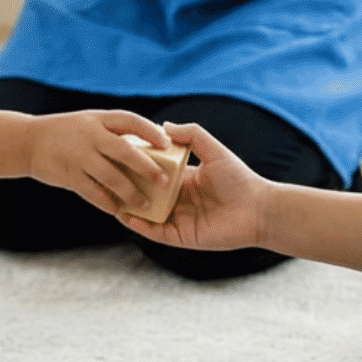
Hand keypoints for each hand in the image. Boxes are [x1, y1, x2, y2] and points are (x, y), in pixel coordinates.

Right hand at [24, 110, 171, 215]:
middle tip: (164, 181)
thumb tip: (152, 140)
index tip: (167, 143)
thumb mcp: (90, 122)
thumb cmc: (67, 132)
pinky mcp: (69, 175)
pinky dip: (107, 202)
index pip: (130, 121)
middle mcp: (90, 135)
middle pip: (125, 151)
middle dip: (147, 167)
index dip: (150, 131)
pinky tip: (118, 210)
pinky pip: (93, 192)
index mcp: (98, 119)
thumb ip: (116, 131)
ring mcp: (78, 156)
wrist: (28, 141)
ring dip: (130, 192)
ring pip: (110, 177)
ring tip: (144, 204)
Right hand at [119, 123, 268, 251]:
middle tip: (104, 178)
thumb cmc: (239, 178)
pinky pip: (155, 232)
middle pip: (146, 194)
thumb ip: (191, 135)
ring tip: (107, 197)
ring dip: (128, 207)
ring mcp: (179, 219)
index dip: (136, 168)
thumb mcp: (213, 150)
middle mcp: (179, 200)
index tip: (117, 158)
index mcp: (184, 180)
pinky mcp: (182, 236)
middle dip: (127, 188)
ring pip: (146, 214)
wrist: (258, 209)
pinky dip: (139, 225)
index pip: (153, 174)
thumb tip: (164, 125)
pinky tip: (124, 215)